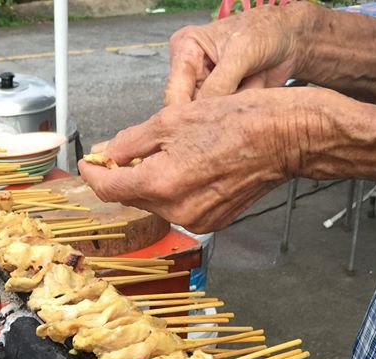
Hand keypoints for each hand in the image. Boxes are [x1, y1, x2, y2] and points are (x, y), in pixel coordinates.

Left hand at [79, 87, 336, 232]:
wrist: (286, 137)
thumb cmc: (238, 122)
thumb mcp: (173, 120)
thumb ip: (132, 142)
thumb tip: (108, 153)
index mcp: (162, 184)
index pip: (109, 188)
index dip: (93, 175)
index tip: (88, 164)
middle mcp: (176, 210)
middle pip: (132, 197)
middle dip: (125, 175)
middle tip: (125, 151)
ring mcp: (196, 220)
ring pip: (156, 203)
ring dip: (152, 182)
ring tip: (171, 153)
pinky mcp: (212, 222)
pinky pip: (179, 207)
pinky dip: (175, 190)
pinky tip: (190, 167)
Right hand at [164, 3, 311, 104]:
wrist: (290, 39)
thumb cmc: (264, 32)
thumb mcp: (240, 53)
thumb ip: (219, 84)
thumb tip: (201, 115)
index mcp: (184, 50)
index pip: (173, 91)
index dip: (183, 113)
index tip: (199, 128)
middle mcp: (190, 71)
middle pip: (187, 109)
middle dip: (214, 107)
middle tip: (240, 89)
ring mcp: (205, 88)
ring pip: (207, 116)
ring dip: (232, 105)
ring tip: (252, 80)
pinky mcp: (220, 101)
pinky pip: (224, 118)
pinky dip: (241, 107)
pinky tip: (254, 87)